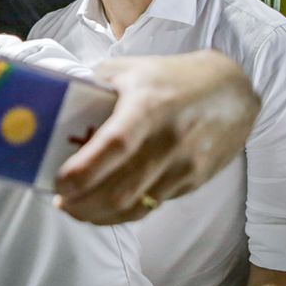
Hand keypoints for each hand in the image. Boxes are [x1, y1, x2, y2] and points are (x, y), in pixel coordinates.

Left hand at [53, 50, 260, 223]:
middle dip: (83, 203)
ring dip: (99, 215)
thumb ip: (94, 85)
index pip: (115, 145)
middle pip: (121, 189)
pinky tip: (104, 209)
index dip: (85, 170)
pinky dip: (124, 214)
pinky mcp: (193, 181)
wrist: (232, 92)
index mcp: (148, 106)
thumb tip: (53, 103)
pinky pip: (152, 206)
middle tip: (60, 201)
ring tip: (76, 209)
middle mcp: (168, 140)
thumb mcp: (130, 69)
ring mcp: (184, 165)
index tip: (58, 184)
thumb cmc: (172, 77)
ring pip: (136, 206)